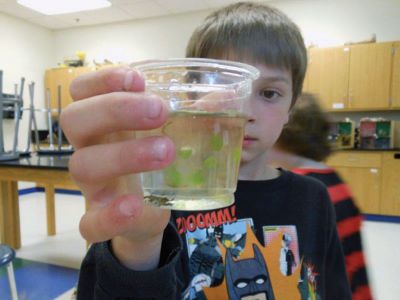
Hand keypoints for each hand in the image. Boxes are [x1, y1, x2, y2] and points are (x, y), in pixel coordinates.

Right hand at [61, 67, 174, 268]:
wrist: (145, 211)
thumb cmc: (154, 163)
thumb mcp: (171, 136)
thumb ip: (193, 116)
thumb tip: (227, 97)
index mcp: (104, 122)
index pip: (83, 90)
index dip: (103, 79)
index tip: (138, 79)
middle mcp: (90, 147)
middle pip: (76, 119)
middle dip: (115, 109)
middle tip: (159, 111)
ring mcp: (92, 185)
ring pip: (83, 165)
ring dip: (124, 155)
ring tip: (166, 151)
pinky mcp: (99, 219)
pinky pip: (89, 223)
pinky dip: (109, 215)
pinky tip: (133, 206)